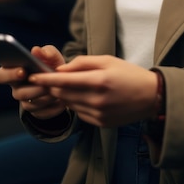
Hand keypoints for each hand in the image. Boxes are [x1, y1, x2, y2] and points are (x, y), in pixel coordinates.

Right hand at [0, 45, 66, 119]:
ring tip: (56, 90)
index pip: (1, 75)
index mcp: (14, 72)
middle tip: (45, 84)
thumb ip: (45, 51)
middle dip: (32, 89)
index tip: (23, 71)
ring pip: (30, 105)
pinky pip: (43, 113)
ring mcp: (26, 103)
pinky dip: (53, 107)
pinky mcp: (38, 113)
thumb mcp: (51, 56)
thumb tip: (36, 50)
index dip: (10, 74)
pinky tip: (62, 101)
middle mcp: (17, 89)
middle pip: (17, 94)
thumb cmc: (51, 65)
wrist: (62, 81)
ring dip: (45, 98)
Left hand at [28, 55, 157, 126]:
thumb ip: (82, 63)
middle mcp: (97, 100)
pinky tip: (81, 96)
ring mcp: (98, 114)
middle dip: (52, 86)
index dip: (45, 79)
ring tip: (63, 86)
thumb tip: (61, 69)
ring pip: (69, 104)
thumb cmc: (129, 74)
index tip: (32, 75)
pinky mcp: (100, 123)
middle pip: (63, 94)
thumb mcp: (107, 60)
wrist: (151, 97)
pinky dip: (75, 104)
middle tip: (44, 79)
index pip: (64, 81)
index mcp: (99, 81)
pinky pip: (79, 113)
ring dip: (63, 95)